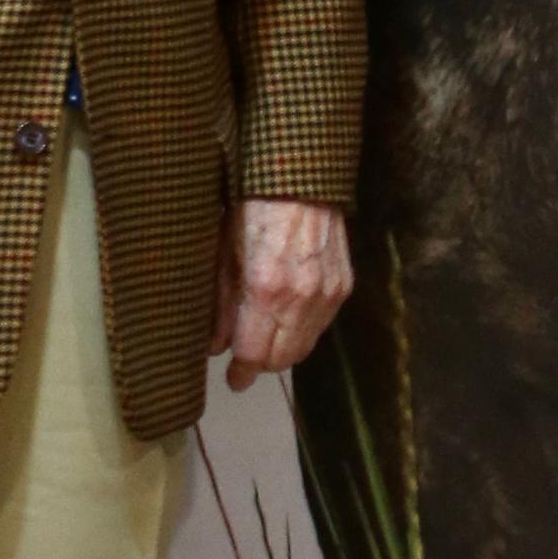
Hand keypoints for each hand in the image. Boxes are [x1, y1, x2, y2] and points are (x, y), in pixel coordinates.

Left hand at [215, 197, 352, 387]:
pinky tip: (287, 318)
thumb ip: (221, 306)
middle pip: (282, 359)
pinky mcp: (343, 285)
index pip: (255, 354)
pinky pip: (321, 326)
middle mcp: (301, 298)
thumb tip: (214, 347)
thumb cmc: (251, 208)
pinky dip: (303, 331)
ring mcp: (327, 293)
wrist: (301, 178)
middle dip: (262, 365)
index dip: (242, 372)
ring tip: (265, 340)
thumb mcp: (224, 254)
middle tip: (245, 362)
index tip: (233, 380)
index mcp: (266, 290)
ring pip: (305, 347)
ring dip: (284, 351)